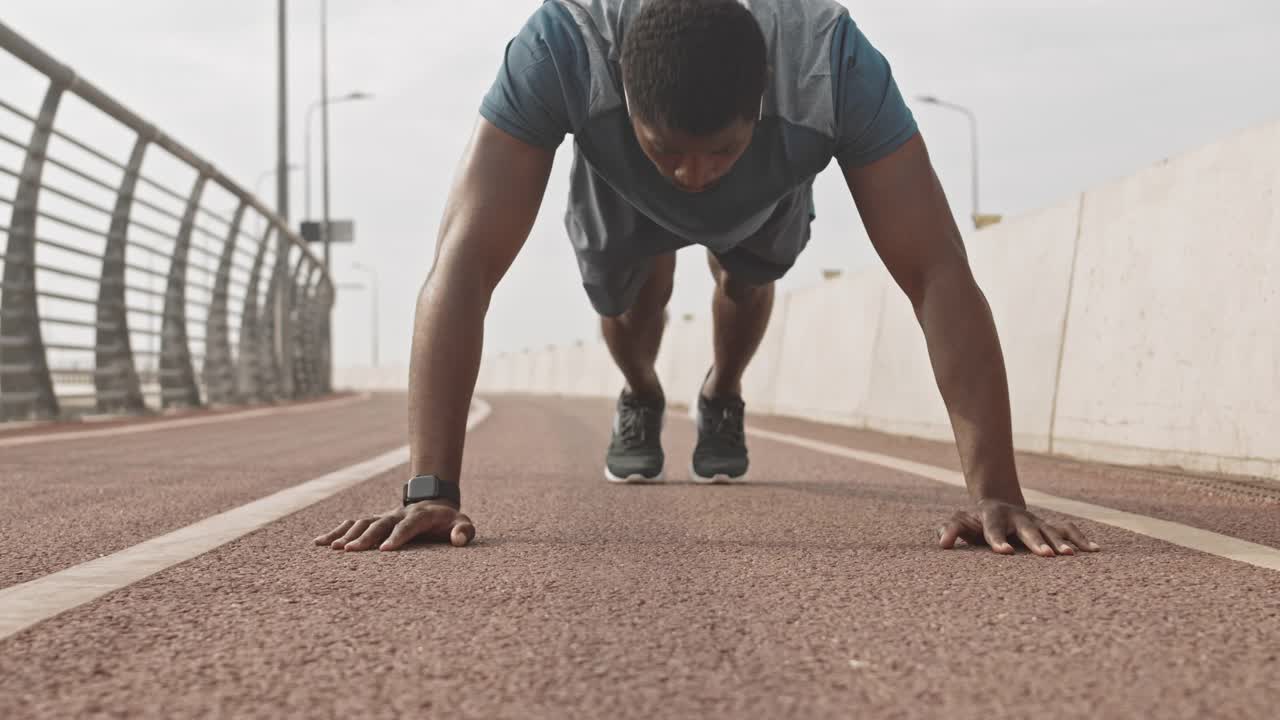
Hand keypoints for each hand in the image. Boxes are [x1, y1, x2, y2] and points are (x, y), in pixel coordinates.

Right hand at [313, 501, 475, 551]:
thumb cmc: (449, 521)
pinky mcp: (373, 521)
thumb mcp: (463, 523)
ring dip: (347, 535)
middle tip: (351, 551)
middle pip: (380, 524)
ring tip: (332, 549)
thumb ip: (464, 531)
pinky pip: (352, 524)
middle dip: (366, 537)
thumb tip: (458, 540)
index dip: (398, 536)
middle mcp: (398, 514)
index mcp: (421, 516)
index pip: (408, 525)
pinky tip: (319, 543)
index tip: (386, 550)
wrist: (433, 502)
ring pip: (362, 522)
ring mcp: (384, 516)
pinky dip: (336, 532)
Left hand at [938, 499, 1099, 555]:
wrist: (997, 504)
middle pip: (1027, 530)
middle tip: (1048, 555)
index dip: (997, 540)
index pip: (993, 529)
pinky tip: (1095, 551)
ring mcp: (1036, 521)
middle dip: (1037, 542)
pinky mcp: (1049, 526)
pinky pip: (1068, 529)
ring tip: (1072, 556)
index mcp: (993, 516)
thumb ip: (951, 530)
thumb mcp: (960, 522)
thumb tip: (942, 543)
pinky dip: (1081, 538)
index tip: (1004, 553)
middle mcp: (1018, 517)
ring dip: (1062, 542)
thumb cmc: (975, 521)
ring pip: (1051, 529)